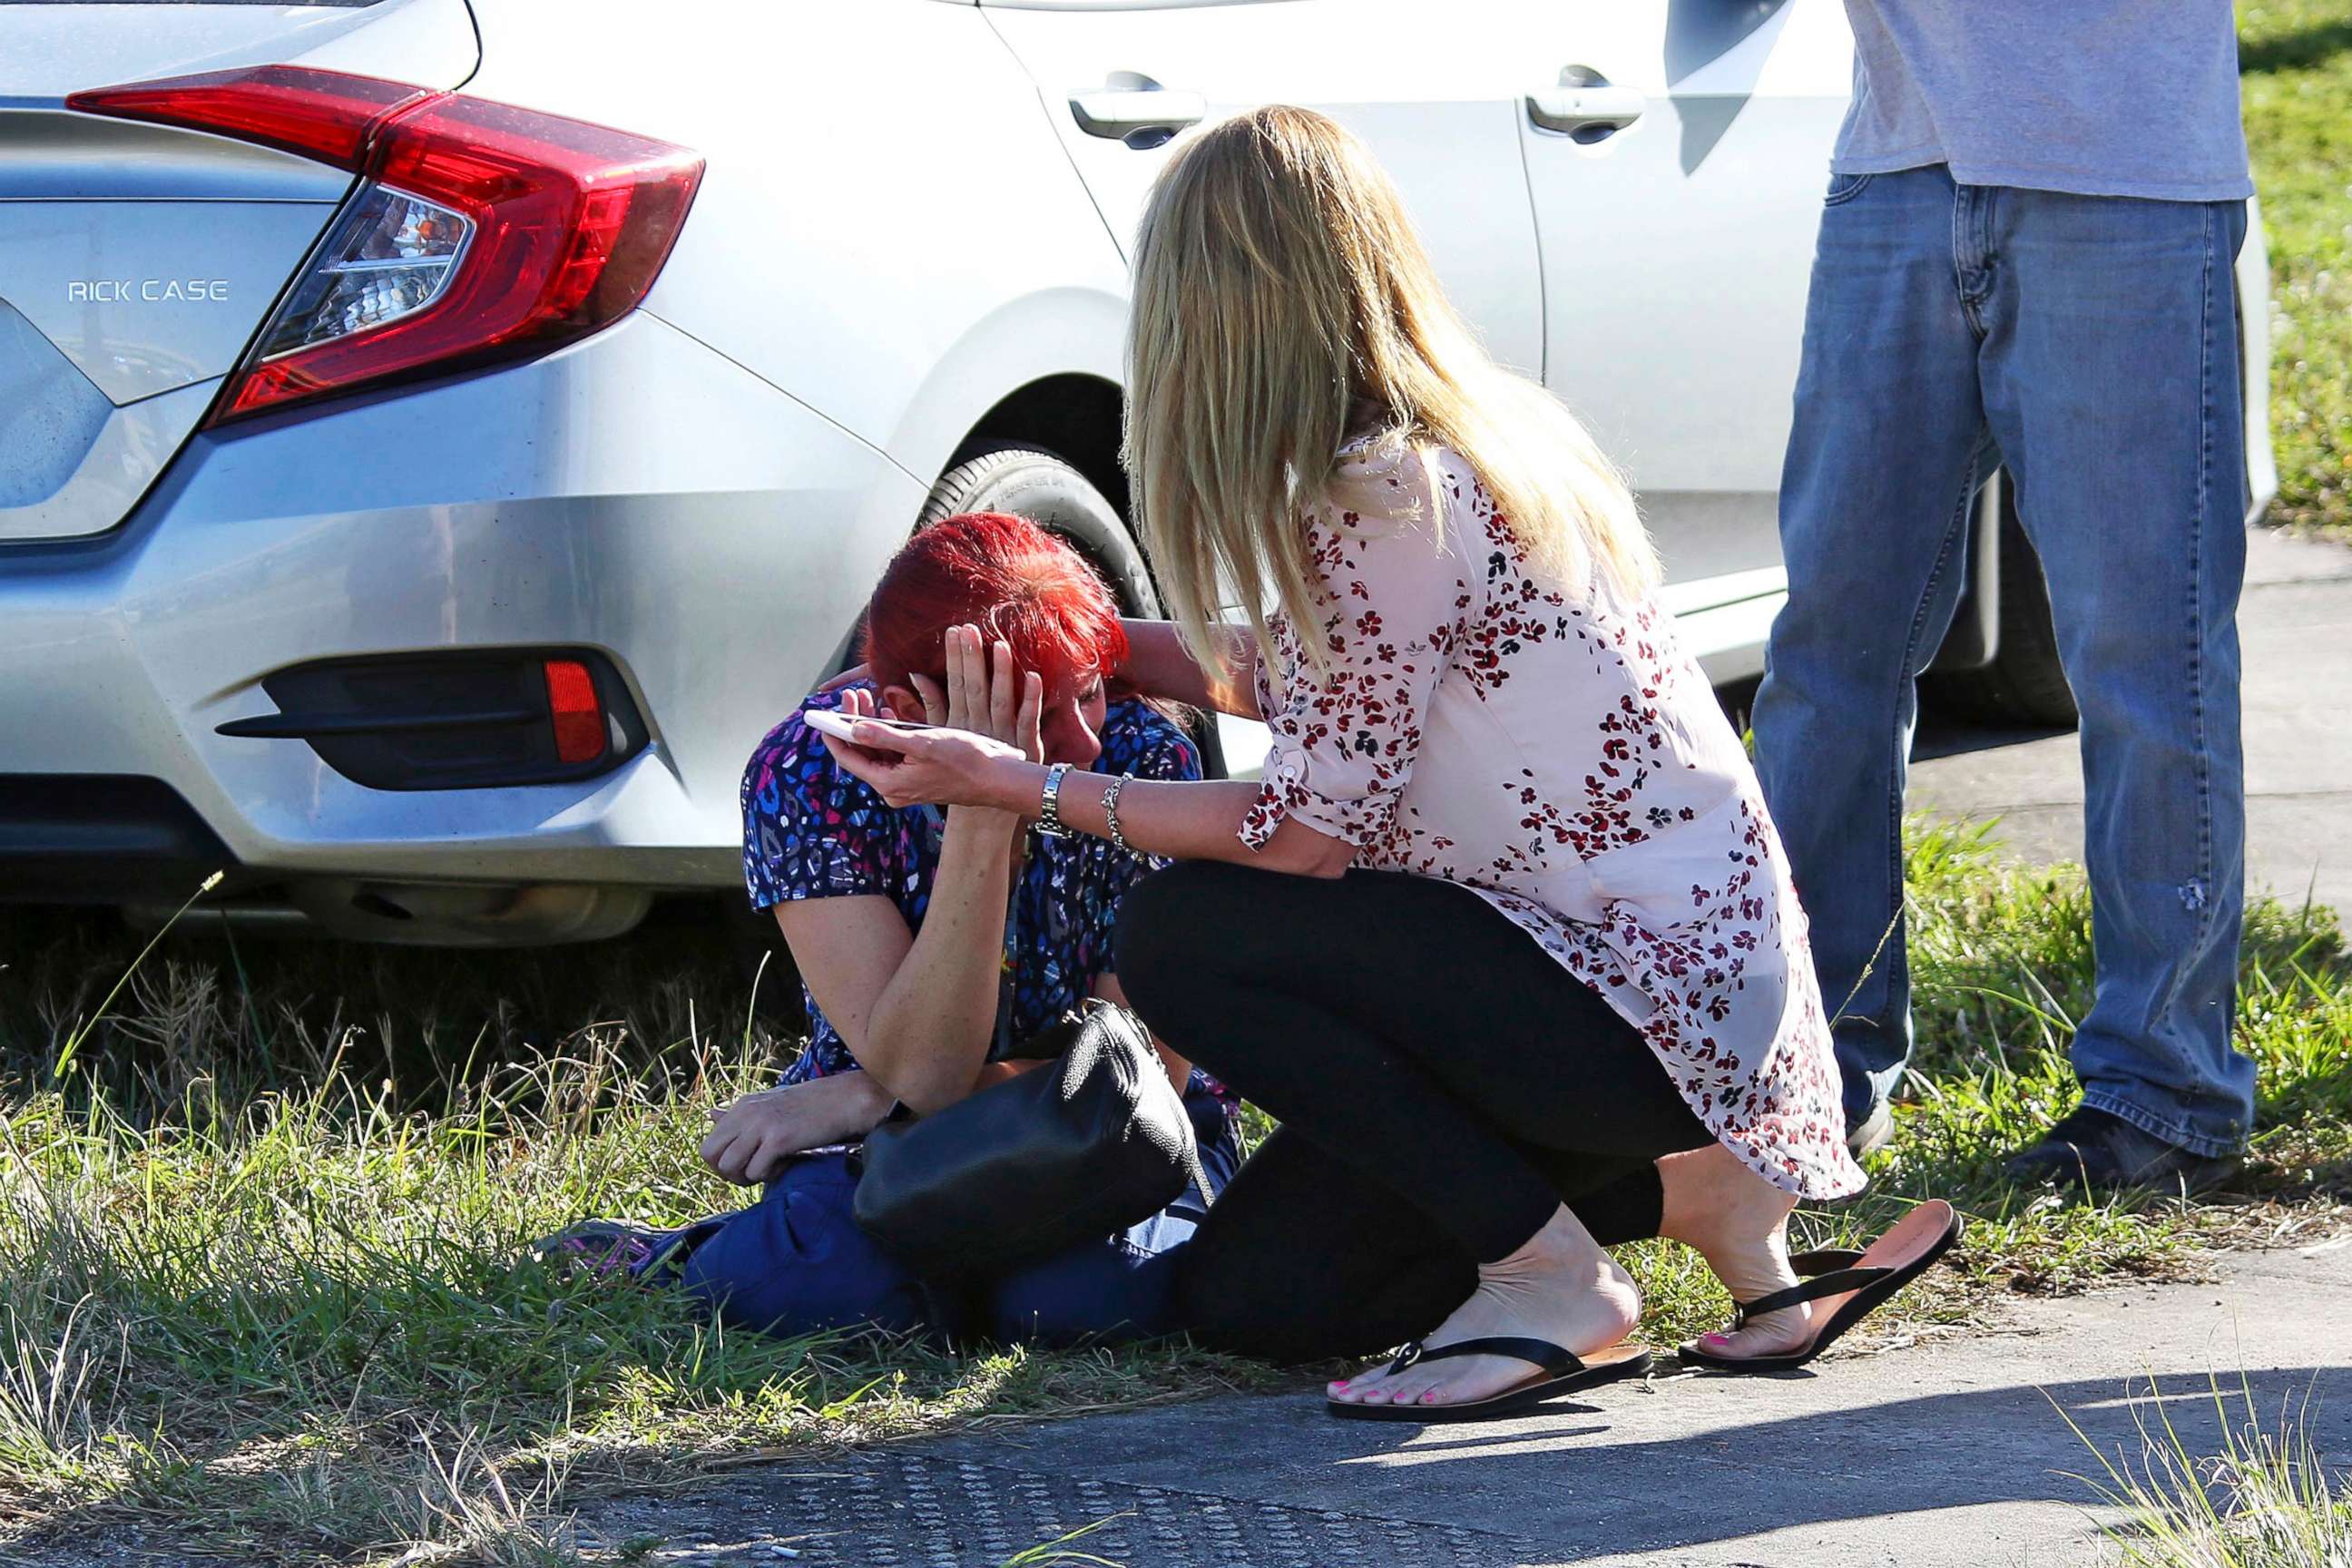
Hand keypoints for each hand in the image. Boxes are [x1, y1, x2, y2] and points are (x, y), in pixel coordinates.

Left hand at [700, 1072, 892, 1184]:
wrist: (845, 1100)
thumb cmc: (810, 1106)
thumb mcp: (768, 1105)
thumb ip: (739, 1114)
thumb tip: (709, 1114)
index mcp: (742, 1106)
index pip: (708, 1145)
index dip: (722, 1164)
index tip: (745, 1165)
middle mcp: (746, 1113)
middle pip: (710, 1156)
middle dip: (728, 1173)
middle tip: (752, 1173)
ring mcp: (761, 1125)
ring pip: (729, 1166)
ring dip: (747, 1177)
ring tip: (770, 1169)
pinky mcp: (779, 1139)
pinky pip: (756, 1171)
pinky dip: (770, 1176)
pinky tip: (786, 1163)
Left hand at [822, 625, 1040, 811]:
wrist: (998, 779)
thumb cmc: (965, 760)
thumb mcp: (923, 743)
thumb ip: (885, 736)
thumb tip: (853, 728)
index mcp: (890, 783)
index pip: (849, 758)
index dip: (834, 733)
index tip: (823, 712)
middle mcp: (893, 788)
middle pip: (862, 753)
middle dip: (853, 723)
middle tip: (854, 694)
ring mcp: (905, 784)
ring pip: (878, 752)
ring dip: (870, 726)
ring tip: (867, 698)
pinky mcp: (917, 778)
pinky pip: (894, 756)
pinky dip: (888, 735)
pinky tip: (889, 715)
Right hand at [908, 624, 1043, 763]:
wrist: (988, 806)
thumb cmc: (964, 766)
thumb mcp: (944, 735)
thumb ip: (933, 705)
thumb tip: (917, 675)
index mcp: (959, 724)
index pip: (954, 685)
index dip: (954, 659)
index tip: (952, 632)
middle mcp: (979, 728)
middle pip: (974, 689)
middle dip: (970, 659)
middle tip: (968, 629)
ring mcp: (1003, 736)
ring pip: (1001, 701)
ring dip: (1001, 673)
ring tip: (1000, 645)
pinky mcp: (1026, 745)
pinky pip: (1028, 720)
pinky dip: (1031, 699)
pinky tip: (1033, 676)